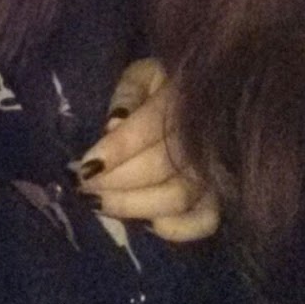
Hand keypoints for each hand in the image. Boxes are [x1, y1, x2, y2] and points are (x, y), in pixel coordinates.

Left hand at [70, 58, 218, 242]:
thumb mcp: (142, 75)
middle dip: (116, 180)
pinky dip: (176, 229)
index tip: (87, 165)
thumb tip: (114, 126)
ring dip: (132, 204)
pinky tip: (146, 223)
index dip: (119, 149)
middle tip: (84, 184)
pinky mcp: (220, 197)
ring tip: (99, 201)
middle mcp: (208, 135)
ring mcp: (217, 169)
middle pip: (162, 167)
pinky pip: (205, 222)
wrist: (202, 97)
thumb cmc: (161, 87)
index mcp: (186, 94)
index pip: (153, 126)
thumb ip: (128, 93)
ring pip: (178, 197)